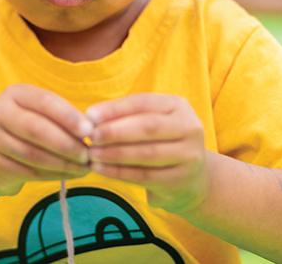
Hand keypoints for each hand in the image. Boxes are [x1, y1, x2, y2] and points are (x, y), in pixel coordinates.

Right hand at [0, 84, 92, 196]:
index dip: (69, 117)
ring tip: (83, 168)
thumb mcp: (37, 115)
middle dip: (67, 144)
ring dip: (62, 163)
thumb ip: (59, 118)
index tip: (90, 130)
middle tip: (87, 155)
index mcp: (14, 94)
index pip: (45, 102)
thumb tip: (91, 131)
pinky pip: (28, 171)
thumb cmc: (23, 132)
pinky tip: (67, 175)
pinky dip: (52, 175)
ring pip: (33, 154)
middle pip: (37, 129)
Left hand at [87, 94, 207, 214]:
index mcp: (178, 106)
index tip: (89, 115)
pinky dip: (119, 172)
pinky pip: (144, 175)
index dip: (115, 109)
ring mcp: (189, 155)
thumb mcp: (150, 122)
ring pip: (146, 153)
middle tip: (90, 136)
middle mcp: (190, 127)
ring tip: (91, 154)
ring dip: (114, 154)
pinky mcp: (181, 179)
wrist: (192, 177)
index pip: (143, 103)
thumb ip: (125, 117)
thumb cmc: (160, 142)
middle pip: (148, 127)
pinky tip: (101, 169)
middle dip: (115, 131)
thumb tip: (91, 117)